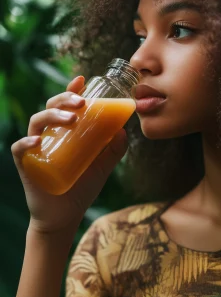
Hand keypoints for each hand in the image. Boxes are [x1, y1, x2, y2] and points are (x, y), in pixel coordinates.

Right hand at [11, 76, 128, 235]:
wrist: (66, 216)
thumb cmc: (82, 187)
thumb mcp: (103, 166)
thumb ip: (114, 149)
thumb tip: (124, 130)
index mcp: (64, 131)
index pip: (65, 105)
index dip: (70, 90)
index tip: (81, 80)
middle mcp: (48, 135)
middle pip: (51, 107)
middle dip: (65, 99)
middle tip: (82, 102)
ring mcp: (35, 148)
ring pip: (37, 122)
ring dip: (53, 115)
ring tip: (71, 118)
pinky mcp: (25, 164)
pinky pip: (20, 148)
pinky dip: (26, 142)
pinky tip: (37, 141)